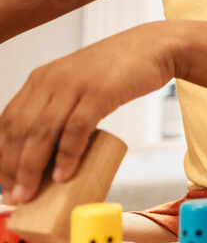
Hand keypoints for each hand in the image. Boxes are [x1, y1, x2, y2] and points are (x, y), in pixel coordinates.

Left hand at [0, 23, 172, 202]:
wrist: (154, 46)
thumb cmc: (119, 72)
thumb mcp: (79, 84)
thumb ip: (62, 107)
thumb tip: (53, 152)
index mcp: (41, 79)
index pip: (7, 121)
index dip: (0, 155)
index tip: (2, 182)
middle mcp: (50, 80)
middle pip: (19, 130)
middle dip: (11, 167)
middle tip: (13, 196)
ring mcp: (74, 85)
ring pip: (41, 131)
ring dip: (31, 167)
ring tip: (29, 193)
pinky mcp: (100, 92)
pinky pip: (76, 128)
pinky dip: (67, 155)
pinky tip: (63, 175)